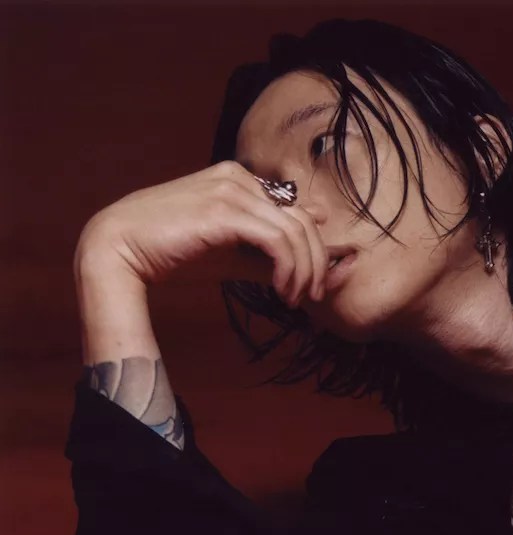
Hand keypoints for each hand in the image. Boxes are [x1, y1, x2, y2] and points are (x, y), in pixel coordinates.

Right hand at [76, 161, 327, 307]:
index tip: (313, 283)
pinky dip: (287, 269)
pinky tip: (280, 290)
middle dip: (315, 262)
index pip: (296, 212)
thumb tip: (310, 263)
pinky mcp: (223, 211)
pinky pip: (277, 240)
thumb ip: (268, 254)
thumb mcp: (230, 254)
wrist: (118, 250)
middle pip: (302, 220)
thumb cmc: (172, 253)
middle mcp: (238, 178)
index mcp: (240, 180)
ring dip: (302, 271)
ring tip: (294, 299)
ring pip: (294, 231)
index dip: (314, 249)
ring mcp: (231, 190)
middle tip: (312, 295)